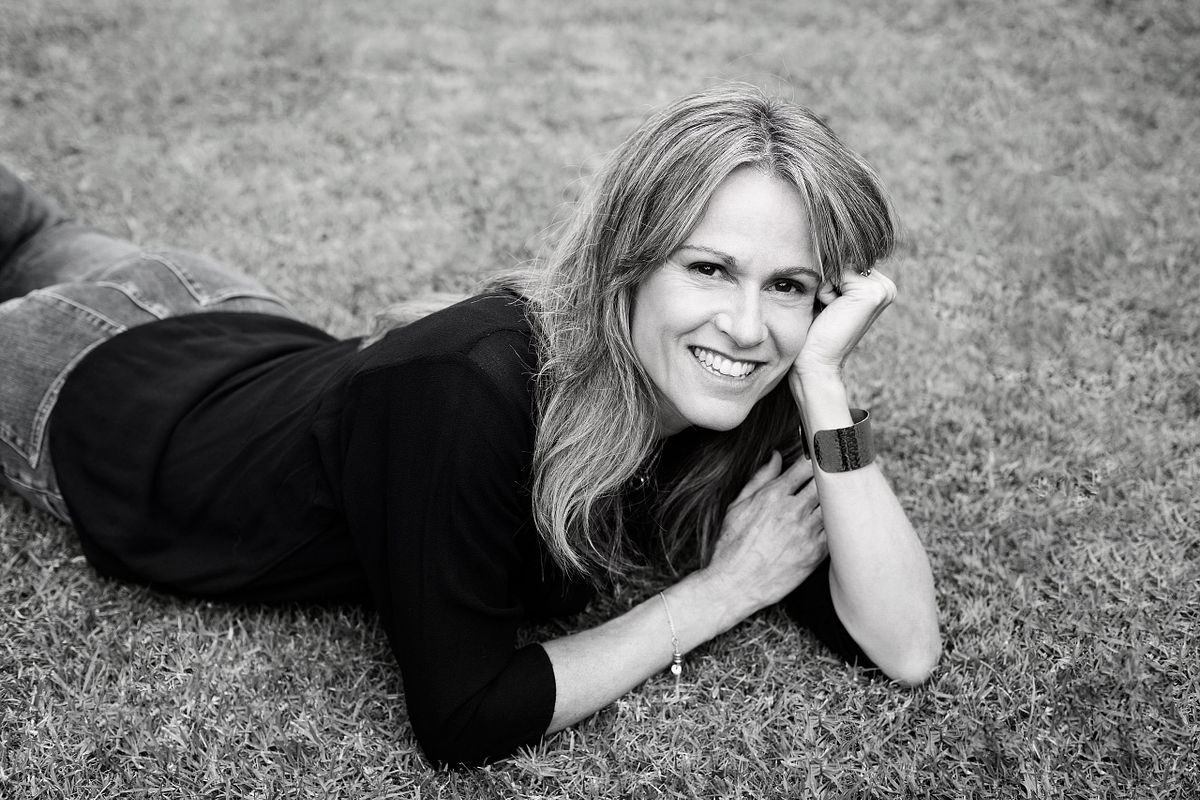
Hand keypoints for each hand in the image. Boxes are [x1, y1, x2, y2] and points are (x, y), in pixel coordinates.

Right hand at [702, 451, 828, 614]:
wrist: (734, 585)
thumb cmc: (731, 546)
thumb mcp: (737, 507)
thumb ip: (760, 479)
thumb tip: (776, 456)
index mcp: (773, 496)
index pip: (805, 465)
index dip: (817, 455)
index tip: (822, 451)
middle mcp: (792, 511)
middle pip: (825, 482)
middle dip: (832, 473)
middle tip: (840, 467)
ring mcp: (807, 533)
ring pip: (834, 505)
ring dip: (839, 497)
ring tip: (845, 491)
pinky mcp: (816, 553)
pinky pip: (836, 530)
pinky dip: (840, 522)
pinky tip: (841, 518)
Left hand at [793, 268, 895, 381]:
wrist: (815, 360)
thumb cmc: (814, 329)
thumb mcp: (826, 292)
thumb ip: (834, 268)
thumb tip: (827, 235)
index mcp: (877, 285)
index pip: (844, 258)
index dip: (826, 276)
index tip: (826, 303)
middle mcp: (885, 286)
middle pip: (843, 258)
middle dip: (826, 279)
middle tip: (827, 308)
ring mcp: (883, 288)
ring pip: (839, 263)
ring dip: (825, 284)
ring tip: (828, 309)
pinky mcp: (872, 293)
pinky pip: (837, 271)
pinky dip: (826, 289)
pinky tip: (830, 310)